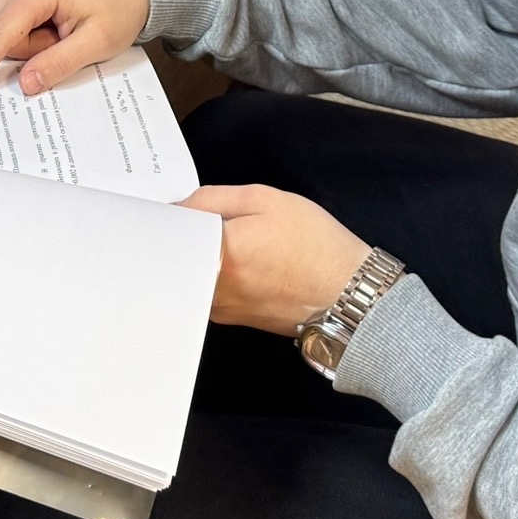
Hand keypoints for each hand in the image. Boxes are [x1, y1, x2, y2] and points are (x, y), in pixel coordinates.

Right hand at [0, 0, 150, 97]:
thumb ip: (58, 64)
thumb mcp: (96, 44)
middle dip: (25, 50)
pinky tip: (51, 26)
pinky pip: (5, 21)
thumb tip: (26, 83)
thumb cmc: (119, 10)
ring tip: (60, 32)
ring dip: (25, 42)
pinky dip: (24, 32)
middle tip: (62, 42)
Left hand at [185, 184, 372, 335]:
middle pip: (175, 255)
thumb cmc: (316, 247)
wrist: (348, 295)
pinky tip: (243, 261)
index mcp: (220, 254)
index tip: (180, 207)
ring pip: (190, 273)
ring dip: (201, 254)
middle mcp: (213, 288)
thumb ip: (213, 199)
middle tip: (207, 218)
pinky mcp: (230, 319)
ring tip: (233, 241)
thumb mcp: (266, 200)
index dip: (171, 215)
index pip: (169, 233)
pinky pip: (208, 288)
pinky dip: (216, 272)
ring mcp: (220, 308)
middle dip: (185, 234)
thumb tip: (181, 206)